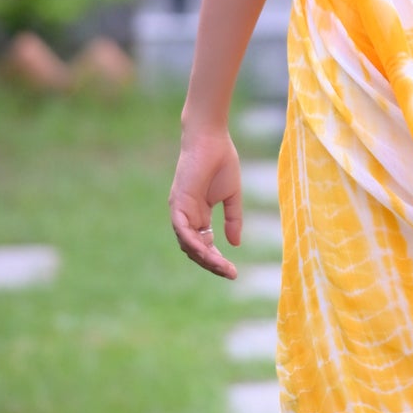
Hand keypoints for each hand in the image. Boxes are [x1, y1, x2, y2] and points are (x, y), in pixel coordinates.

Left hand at [170, 126, 242, 277]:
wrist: (211, 139)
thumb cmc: (221, 162)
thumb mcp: (232, 197)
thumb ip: (233, 220)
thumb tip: (234, 244)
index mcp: (199, 215)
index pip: (205, 245)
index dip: (217, 260)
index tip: (233, 272)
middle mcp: (187, 216)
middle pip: (195, 250)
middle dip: (212, 264)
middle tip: (230, 273)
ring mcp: (180, 210)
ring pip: (187, 244)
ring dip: (204, 258)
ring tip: (222, 267)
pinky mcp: (177, 203)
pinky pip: (182, 230)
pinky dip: (193, 243)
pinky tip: (208, 252)